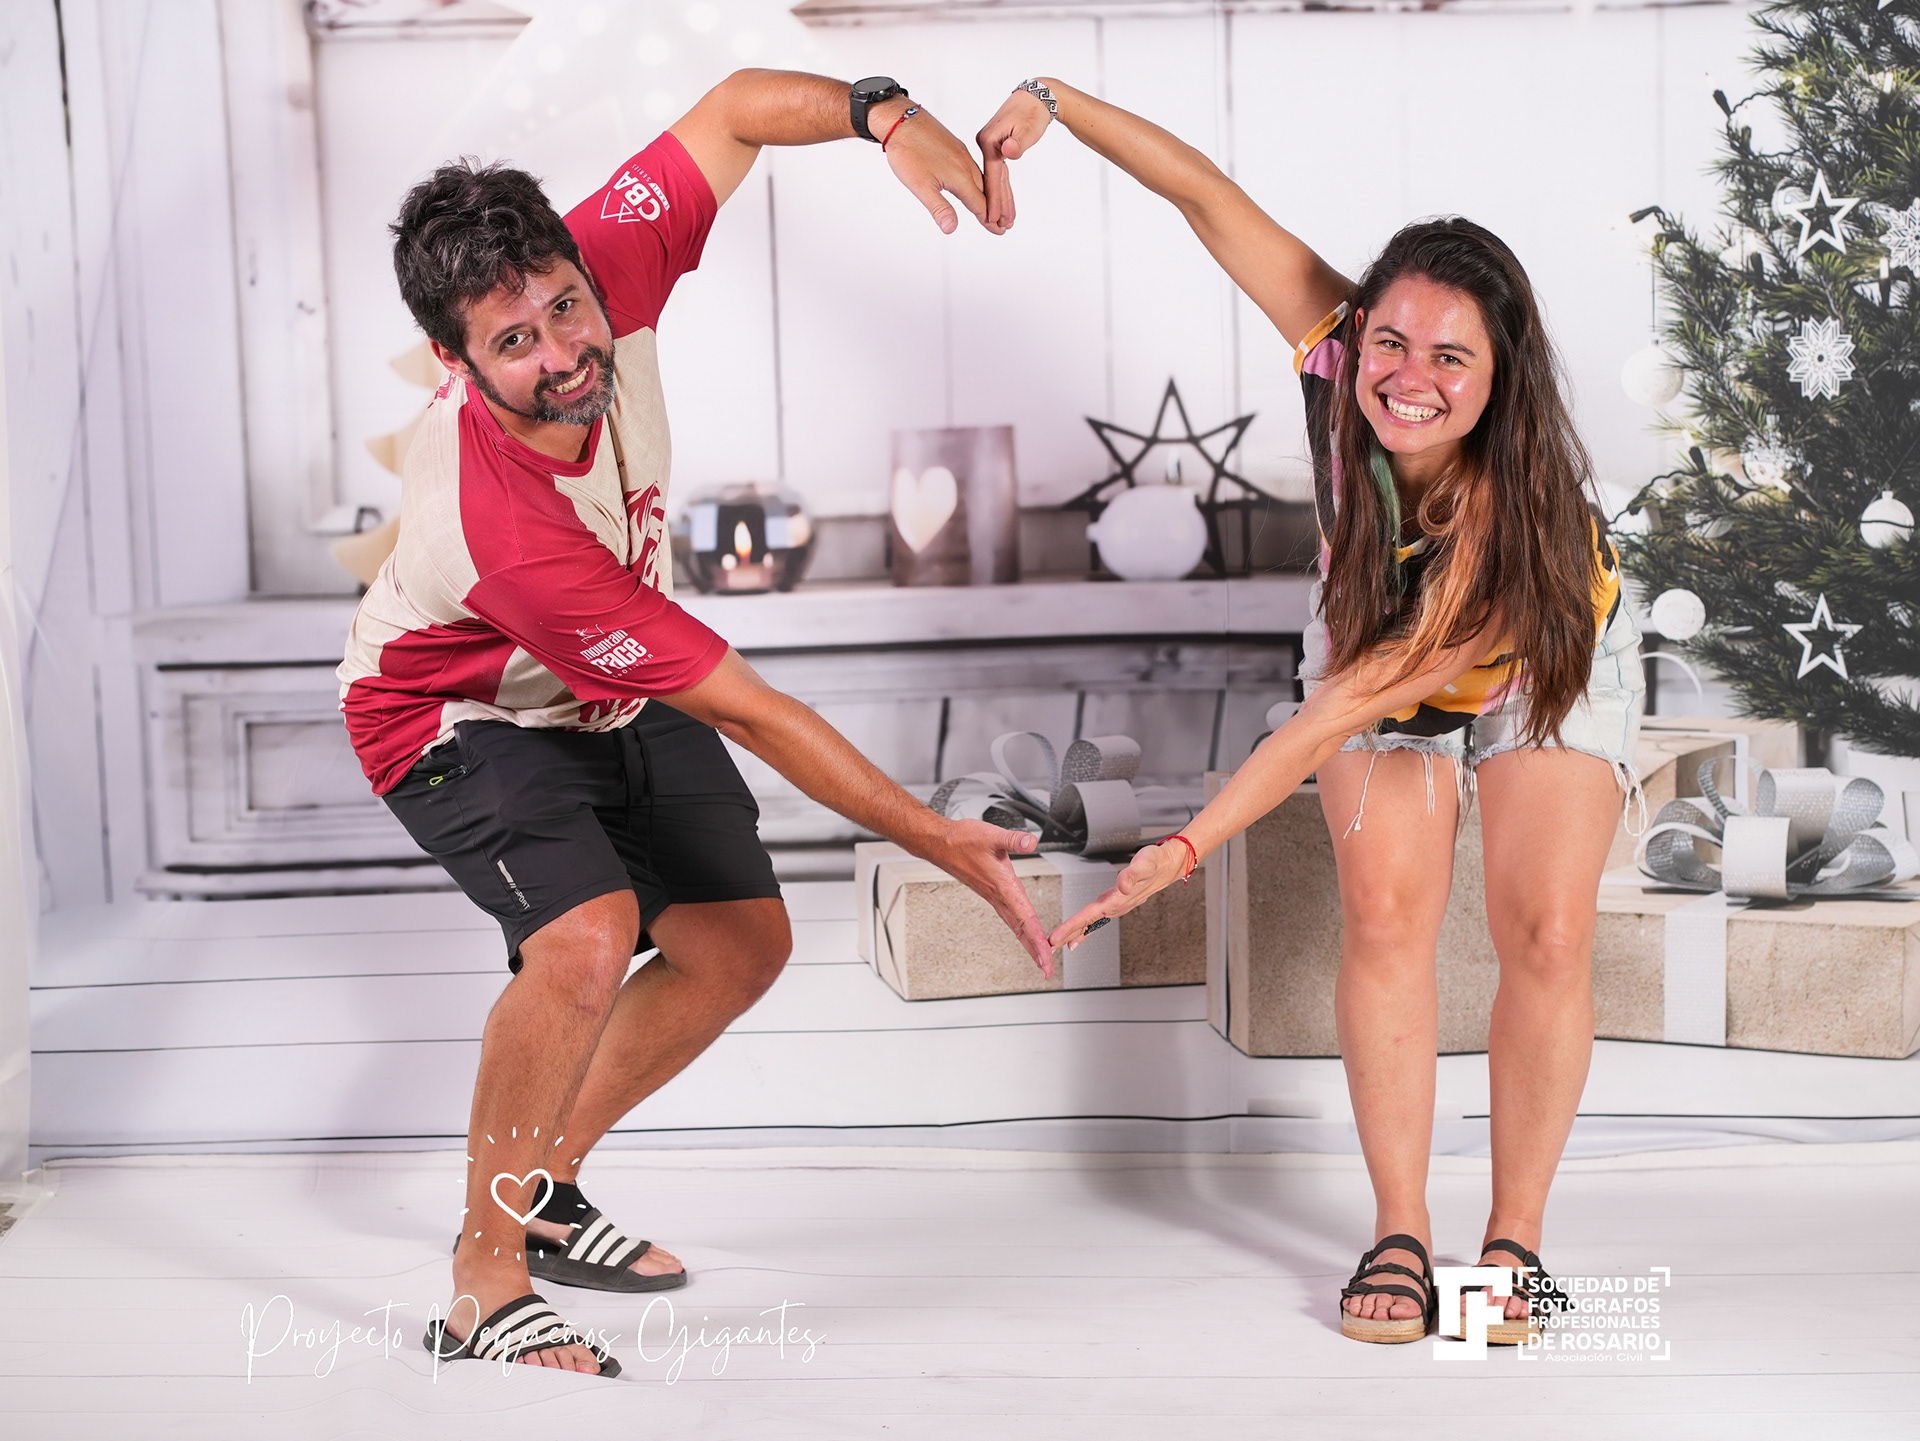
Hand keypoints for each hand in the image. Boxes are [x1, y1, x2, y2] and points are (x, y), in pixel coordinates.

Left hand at [878, 102, 989, 234]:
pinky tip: (974, 184)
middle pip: (985, 193)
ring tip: (991, 207)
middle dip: (993, 210)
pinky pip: (973, 168)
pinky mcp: (956, 147)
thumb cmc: (908, 152)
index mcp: (961, 177)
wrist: (901, 120)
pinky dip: (978, 181)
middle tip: (1000, 225)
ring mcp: (961, 154)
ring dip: (987, 195)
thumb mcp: (921, 186)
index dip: (989, 221)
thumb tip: (951, 229)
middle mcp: (966, 164)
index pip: (980, 205)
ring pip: (981, 179)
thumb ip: (939, 208)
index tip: (998, 232)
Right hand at [925, 819, 1053, 974]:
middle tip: (1046, 971)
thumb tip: (1031, 842)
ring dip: (1029, 943)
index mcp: (1003, 886)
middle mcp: (999, 896)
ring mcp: (994, 897)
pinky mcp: (991, 893)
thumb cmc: (961, 841)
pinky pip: (1010, 917)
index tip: (1046, 956)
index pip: (1026, 918)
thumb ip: (1014, 839)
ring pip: (1016, 926)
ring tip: (1040, 958)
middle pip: (1022, 930)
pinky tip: (1025, 932)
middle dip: (1035, 951)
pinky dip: (1021, 929)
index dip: (1037, 939)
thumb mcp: (991, 836)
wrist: (940, 845)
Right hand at [975, 88, 1051, 234]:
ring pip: (995, 179)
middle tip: (1001, 229)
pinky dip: (1002, 188)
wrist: (1035, 96)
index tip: (993, 219)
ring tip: (1005, 222)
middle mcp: (985, 144)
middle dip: (995, 206)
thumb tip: (1008, 152)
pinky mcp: (996, 148)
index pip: (991, 176)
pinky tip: (1004, 202)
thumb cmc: (1034, 111)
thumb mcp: (1028, 126)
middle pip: (990, 181)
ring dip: (1000, 200)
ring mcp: (989, 146)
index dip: (992, 199)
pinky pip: (998, 173)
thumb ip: (1019, 143)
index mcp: (989, 141)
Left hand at [1048, 840, 1189, 951]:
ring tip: (1057, 945)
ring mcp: (1116, 907)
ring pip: (1090, 924)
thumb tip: (1123, 884)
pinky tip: (1079, 936)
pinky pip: (1097, 920)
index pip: (1089, 916)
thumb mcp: (1145, 863)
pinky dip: (1086, 928)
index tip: (1056, 937)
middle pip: (1086, 925)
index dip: (1071, 927)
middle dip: (1066, 936)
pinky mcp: (1117, 904)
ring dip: (1074, 934)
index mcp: (1117, 899)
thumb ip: (1132, 874)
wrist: (1169, 865)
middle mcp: (1116, 907)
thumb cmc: (1156, 862)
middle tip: (1047, 949)